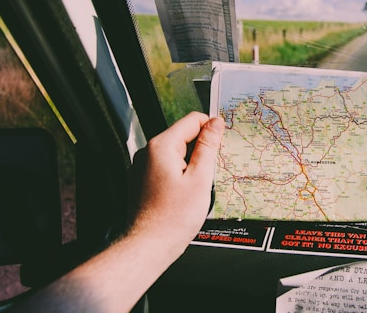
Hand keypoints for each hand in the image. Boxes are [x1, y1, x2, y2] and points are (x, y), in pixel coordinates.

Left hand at [129, 112, 224, 248]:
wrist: (149, 246)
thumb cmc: (173, 217)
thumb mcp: (200, 178)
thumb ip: (208, 147)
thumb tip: (216, 123)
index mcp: (161, 146)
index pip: (192, 120)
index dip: (212, 129)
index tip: (223, 143)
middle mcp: (148, 152)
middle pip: (184, 136)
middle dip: (202, 149)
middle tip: (213, 171)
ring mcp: (142, 166)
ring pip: (176, 153)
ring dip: (192, 164)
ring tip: (198, 187)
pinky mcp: (142, 180)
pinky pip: (166, 167)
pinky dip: (180, 174)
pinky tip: (186, 193)